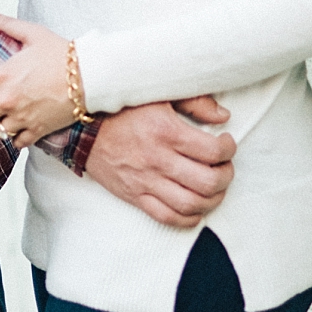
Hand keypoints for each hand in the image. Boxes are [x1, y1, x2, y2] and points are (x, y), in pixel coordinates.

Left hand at [0, 14, 73, 149]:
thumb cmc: (63, 54)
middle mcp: (7, 100)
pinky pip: (17, 143)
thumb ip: (7, 23)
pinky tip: (24, 126)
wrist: (91, 77)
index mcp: (2, 76)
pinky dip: (18, 137)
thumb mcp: (34, 34)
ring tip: (9, 115)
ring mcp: (22, 118)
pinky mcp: (37, 131)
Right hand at [86, 97, 234, 227]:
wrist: (82, 128)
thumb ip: (195, 102)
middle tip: (224, 167)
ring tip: (214, 187)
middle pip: (208, 182)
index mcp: (166, 132)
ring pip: (191, 204)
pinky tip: (195, 207)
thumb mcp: (159, 94)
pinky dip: (188, 218)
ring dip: (213, 200)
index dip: (229, 149)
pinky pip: (168, 217)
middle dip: (226, 176)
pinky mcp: (135, 197)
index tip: (226, 143)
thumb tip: (223, 116)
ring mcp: (146, 182)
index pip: (213, 151)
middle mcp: (158, 160)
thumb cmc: (123, 108)